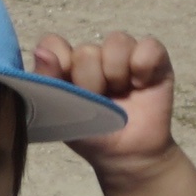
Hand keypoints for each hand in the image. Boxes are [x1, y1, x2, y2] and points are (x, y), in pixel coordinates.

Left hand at [32, 30, 178, 167]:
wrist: (127, 154)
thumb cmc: (91, 134)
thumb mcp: (61, 114)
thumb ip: (47, 80)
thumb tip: (42, 52)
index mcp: (65, 66)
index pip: (53, 43)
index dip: (59, 63)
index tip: (67, 88)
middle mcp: (93, 56)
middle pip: (86, 50)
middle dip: (91, 82)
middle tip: (100, 104)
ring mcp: (123, 55)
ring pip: (117, 41)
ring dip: (117, 74)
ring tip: (122, 93)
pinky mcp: (153, 58)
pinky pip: (149, 46)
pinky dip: (144, 66)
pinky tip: (142, 85)